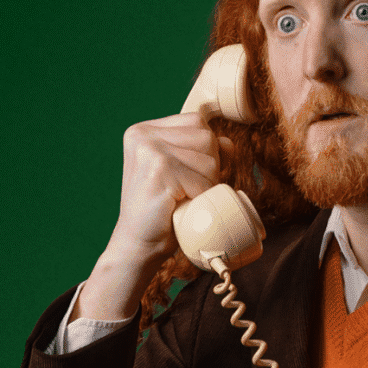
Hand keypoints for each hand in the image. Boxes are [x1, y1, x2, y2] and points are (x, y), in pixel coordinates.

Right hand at [107, 113, 233, 264]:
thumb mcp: (182, 171)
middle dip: (207, 169)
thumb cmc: (163, 210)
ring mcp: (149, 149)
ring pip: (210, 160)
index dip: (204, 151)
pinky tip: (179, 206)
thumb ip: (200, 151)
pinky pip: (203, 181)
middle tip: (182, 190)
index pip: (197, 122)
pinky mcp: (159, 169)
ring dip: (205, 185)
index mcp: (144, 130)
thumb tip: (228, 142)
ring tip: (180, 198)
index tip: (184, 175)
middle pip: (207, 137)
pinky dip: (200, 198)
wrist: (138, 244)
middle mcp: (143, 134)